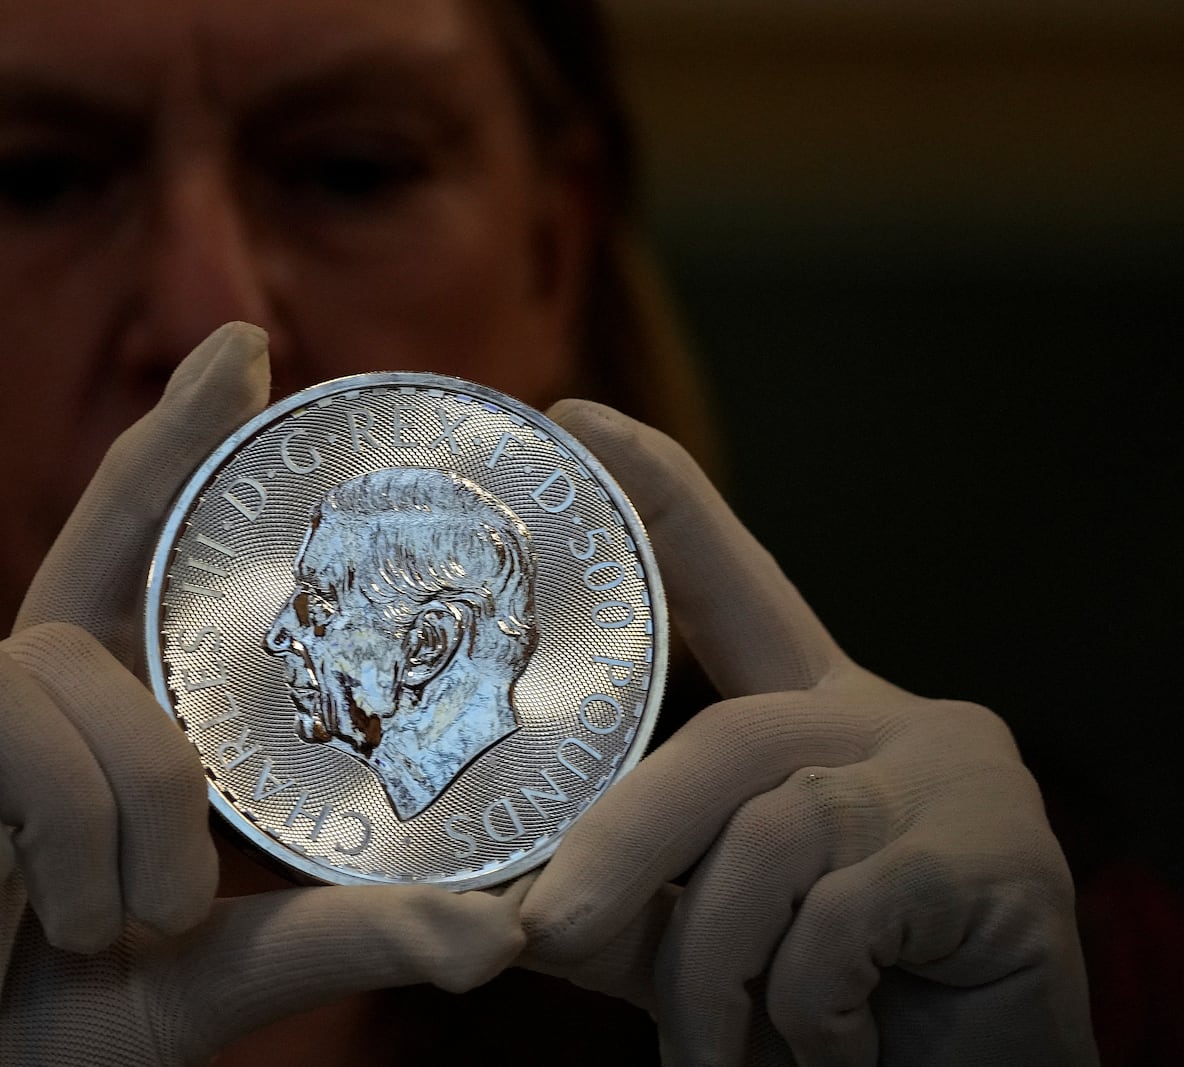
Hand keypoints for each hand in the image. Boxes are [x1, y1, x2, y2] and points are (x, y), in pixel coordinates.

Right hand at [0, 323, 523, 1064]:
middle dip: (140, 788)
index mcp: (87, 708)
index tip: (249, 345)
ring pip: (6, 693)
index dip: (178, 441)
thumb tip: (500, 935)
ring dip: (63, 839)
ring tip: (62, 926)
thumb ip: (346, 935)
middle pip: (90, 649)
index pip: (133, 540)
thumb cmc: (62, 1019)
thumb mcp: (216, 966)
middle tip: (144, 911)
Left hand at [518, 400, 1096, 1065]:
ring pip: (773, 830)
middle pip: (726, 736)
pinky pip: (844, 910)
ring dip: (716, 959)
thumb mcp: (697, 936)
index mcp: (815, 721)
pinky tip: (831, 1042)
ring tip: (711, 1048)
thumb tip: (497, 895)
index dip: (660, 497)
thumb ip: (620, 888)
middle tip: (547, 929)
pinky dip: (806, 1002)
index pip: (732, 584)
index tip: (576, 419)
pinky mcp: (1006, 856)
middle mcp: (889, 721)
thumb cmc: (827, 1010)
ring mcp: (955, 777)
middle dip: (624, 842)